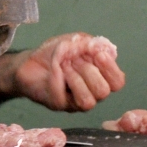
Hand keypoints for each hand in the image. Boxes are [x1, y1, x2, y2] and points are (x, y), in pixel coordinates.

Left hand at [2, 32, 125, 111]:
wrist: (29, 61)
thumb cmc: (55, 52)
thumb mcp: (75, 41)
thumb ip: (91, 44)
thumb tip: (104, 48)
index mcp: (100, 77)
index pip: (117, 82)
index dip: (111, 68)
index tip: (99, 54)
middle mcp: (91, 93)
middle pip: (103, 91)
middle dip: (89, 70)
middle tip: (75, 59)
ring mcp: (75, 102)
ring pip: (88, 101)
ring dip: (76, 78)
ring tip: (65, 64)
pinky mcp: (58, 104)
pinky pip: (63, 97)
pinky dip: (59, 77)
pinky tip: (54, 67)